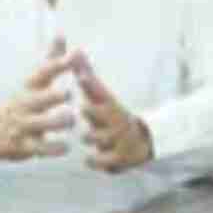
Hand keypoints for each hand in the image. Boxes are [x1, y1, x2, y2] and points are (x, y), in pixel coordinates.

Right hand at [0, 38, 76, 160]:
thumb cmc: (22, 103)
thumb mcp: (33, 82)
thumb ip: (50, 60)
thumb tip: (61, 34)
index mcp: (30, 88)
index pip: (43, 72)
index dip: (58, 64)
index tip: (75, 55)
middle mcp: (26, 105)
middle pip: (39, 98)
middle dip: (54, 96)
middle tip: (69, 94)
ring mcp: (24, 126)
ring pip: (41, 123)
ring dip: (58, 121)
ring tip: (71, 119)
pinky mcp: (24, 146)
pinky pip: (41, 148)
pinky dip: (54, 148)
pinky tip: (66, 147)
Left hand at [73, 53, 152, 172]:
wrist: (137, 140)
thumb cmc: (109, 115)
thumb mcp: (99, 96)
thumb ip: (86, 76)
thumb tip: (75, 51)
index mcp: (108, 103)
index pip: (99, 91)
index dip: (90, 83)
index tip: (81, 76)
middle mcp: (115, 119)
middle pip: (106, 112)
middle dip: (94, 110)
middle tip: (83, 107)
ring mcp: (118, 139)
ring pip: (106, 137)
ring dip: (95, 137)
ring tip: (85, 137)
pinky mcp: (119, 158)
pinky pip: (107, 161)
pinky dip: (98, 161)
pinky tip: (88, 160)